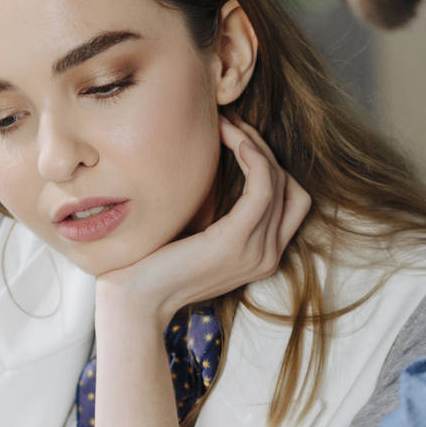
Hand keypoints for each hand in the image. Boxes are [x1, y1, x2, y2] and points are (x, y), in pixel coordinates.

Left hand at [97, 116, 310, 327]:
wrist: (134, 300)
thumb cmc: (155, 265)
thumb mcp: (196, 235)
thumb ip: (218, 213)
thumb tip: (217, 166)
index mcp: (261, 256)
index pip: (291, 201)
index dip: (271, 166)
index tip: (238, 139)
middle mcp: (267, 256)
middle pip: (290, 187)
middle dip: (264, 150)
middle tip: (233, 125)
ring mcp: (256, 252)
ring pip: (278, 181)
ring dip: (255, 145)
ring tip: (227, 126)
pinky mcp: (236, 242)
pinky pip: (263, 187)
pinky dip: (254, 157)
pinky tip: (235, 140)